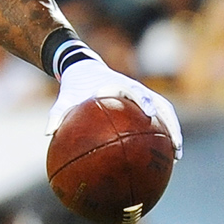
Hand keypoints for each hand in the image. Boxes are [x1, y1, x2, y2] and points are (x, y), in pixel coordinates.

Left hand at [46, 57, 182, 158]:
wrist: (82, 69)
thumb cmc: (75, 84)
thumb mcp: (65, 97)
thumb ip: (57, 113)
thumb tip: (47, 134)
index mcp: (118, 83)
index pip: (135, 90)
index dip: (143, 100)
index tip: (149, 114)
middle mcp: (134, 88)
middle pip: (160, 103)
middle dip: (170, 122)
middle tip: (176, 145)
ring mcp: (141, 95)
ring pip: (164, 111)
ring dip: (172, 129)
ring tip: (176, 154)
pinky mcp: (141, 102)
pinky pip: (157, 117)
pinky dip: (162, 132)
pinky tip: (162, 154)